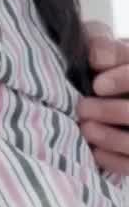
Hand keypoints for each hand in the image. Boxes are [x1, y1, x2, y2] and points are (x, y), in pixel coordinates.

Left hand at [77, 19, 128, 176]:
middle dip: (111, 111)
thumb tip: (97, 57)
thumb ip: (103, 46)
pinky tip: (94, 152)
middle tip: (82, 109)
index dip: (123, 80)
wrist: (107, 86)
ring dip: (111, 137)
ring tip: (85, 129)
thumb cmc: (105, 63)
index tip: (97, 85)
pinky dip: (113, 160)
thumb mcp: (104, 46)